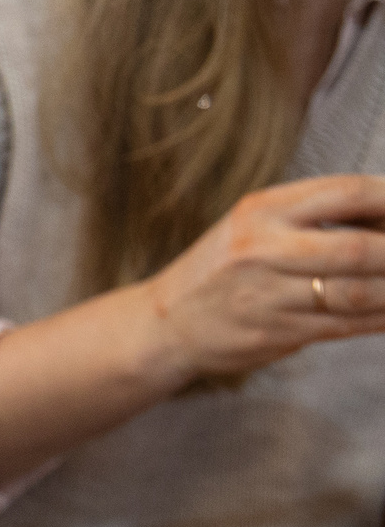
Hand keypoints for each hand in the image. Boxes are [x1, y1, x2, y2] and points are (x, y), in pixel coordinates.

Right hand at [143, 175, 384, 379]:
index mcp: (260, 211)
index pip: (345, 193)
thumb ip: (312, 218)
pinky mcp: (275, 333)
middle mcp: (263, 249)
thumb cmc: (219, 271)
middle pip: (358, 248)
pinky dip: (382, 318)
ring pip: (358, 293)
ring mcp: (268, 296)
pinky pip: (345, 325)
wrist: (165, 323)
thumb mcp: (252, 226)